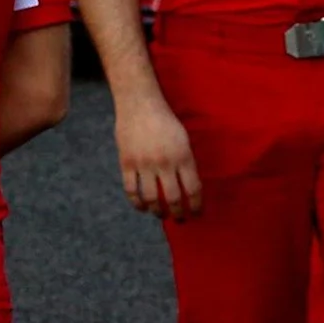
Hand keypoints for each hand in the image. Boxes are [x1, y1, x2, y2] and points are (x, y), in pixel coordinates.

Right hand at [112, 89, 201, 219]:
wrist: (140, 103)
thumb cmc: (165, 121)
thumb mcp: (184, 139)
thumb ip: (186, 163)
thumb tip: (189, 189)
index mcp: (183, 156)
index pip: (193, 189)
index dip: (196, 206)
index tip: (196, 213)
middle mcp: (164, 162)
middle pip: (173, 198)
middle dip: (178, 214)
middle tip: (179, 218)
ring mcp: (144, 163)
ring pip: (151, 198)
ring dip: (157, 211)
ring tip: (161, 214)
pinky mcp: (127, 162)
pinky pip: (131, 190)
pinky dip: (137, 203)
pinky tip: (142, 208)